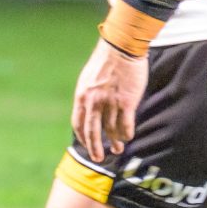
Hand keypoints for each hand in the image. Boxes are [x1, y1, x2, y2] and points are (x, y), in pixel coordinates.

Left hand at [70, 37, 147, 163]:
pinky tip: (128, 137)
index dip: (83, 137)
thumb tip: (89, 109)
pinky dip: (127, 133)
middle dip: (95, 147)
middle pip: (92, 131)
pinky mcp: (127, 102)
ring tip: (118, 149)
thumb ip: (88, 96)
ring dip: (115, 141)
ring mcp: (110, 103)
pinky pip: (126, 124)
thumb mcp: (88, 80)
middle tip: (98, 159)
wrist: (120, 48)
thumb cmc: (105, 62)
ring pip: (111, 130)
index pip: (78, 123)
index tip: (87, 145)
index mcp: (82, 96)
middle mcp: (94, 102)